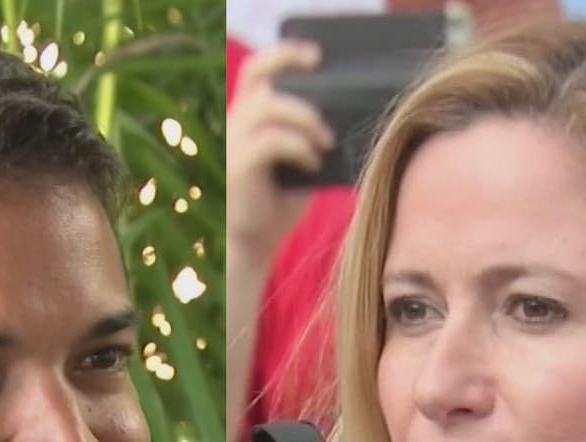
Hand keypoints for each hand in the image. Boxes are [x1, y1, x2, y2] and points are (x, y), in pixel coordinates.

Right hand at [226, 41, 335, 263]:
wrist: (254, 243)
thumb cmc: (280, 200)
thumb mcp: (302, 158)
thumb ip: (313, 133)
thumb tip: (352, 113)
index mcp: (248, 117)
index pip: (257, 70)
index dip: (283, 54)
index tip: (316, 56)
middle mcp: (235, 124)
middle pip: (258, 77)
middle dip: (292, 69)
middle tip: (325, 78)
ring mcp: (233, 145)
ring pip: (267, 106)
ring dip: (305, 118)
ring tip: (326, 140)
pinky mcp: (238, 168)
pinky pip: (271, 141)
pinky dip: (299, 147)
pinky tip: (314, 163)